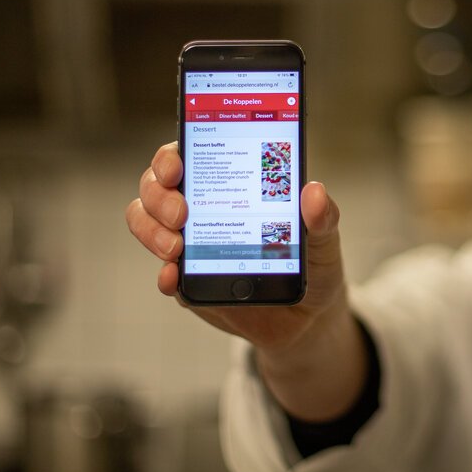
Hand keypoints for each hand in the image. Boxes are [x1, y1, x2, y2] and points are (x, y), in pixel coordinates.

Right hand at [125, 142, 348, 353]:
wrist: (309, 315)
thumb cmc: (313, 261)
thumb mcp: (325, 237)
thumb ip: (323, 216)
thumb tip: (314, 192)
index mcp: (232, 183)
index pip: (189, 155)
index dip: (171, 156)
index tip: (176, 166)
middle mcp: (203, 207)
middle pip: (157, 187)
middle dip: (158, 195)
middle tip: (181, 213)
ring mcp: (191, 244)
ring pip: (147, 224)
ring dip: (151, 231)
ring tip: (176, 246)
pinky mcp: (190, 281)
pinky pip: (166, 276)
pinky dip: (164, 276)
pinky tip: (173, 276)